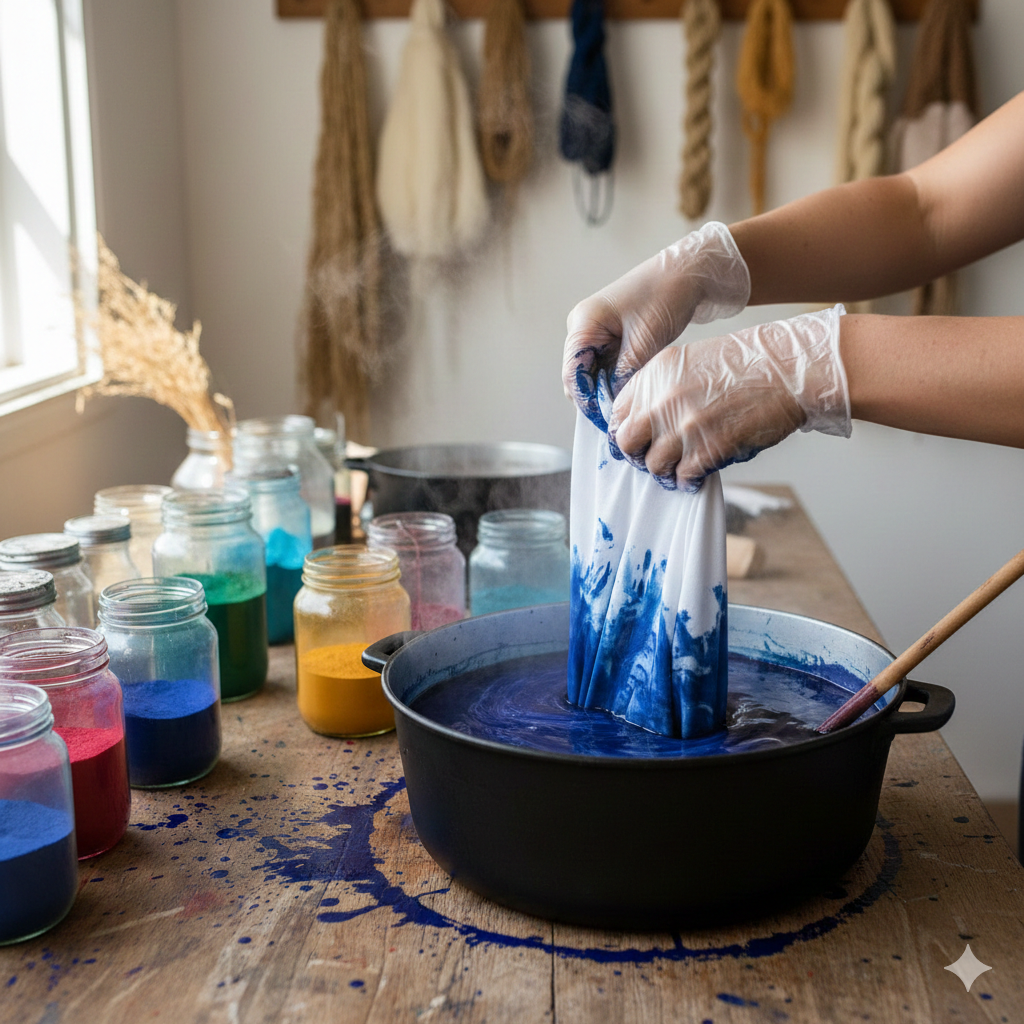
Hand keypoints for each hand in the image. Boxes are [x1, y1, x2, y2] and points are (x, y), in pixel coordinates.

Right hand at [562, 222, 749, 419]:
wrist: (687, 273)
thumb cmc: (666, 295)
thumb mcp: (645, 342)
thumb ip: (624, 375)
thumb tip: (615, 406)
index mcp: (583, 323)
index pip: (572, 373)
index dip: (587, 399)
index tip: (606, 419)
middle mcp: (583, 328)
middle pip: (579, 376)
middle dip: (597, 397)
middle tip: (620, 418)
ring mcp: (595, 332)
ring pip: (593, 374)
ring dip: (608, 390)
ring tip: (628, 406)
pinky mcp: (610, 337)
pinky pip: (606, 367)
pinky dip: (617, 380)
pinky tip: (632, 391)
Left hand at [608, 305, 850, 490]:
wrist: (785, 371)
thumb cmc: (744, 365)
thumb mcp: (690, 361)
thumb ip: (661, 388)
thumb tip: (644, 419)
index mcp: (655, 375)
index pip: (617, 412)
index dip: (625, 430)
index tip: (635, 440)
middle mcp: (662, 401)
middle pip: (627, 442)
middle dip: (637, 455)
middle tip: (652, 459)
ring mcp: (683, 427)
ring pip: (654, 465)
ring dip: (665, 472)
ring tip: (679, 470)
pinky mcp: (706, 450)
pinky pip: (683, 477)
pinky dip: (688, 481)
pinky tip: (696, 476)